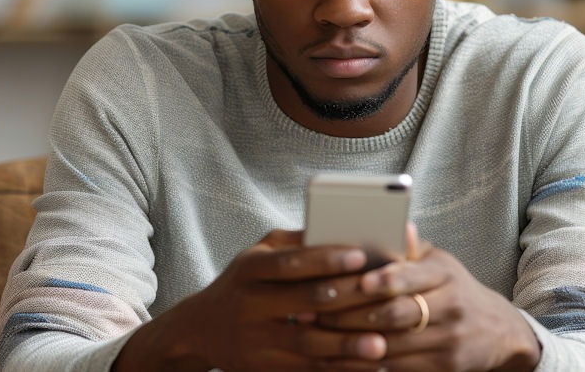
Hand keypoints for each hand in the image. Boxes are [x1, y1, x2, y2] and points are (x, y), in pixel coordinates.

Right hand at [114, 229, 392, 371]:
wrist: (200, 330)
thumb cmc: (243, 282)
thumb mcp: (257, 253)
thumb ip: (294, 242)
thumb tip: (339, 228)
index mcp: (249, 269)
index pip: (290, 263)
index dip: (325, 259)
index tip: (361, 255)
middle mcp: (249, 305)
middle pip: (305, 303)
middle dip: (348, 300)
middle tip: (384, 296)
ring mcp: (254, 341)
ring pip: (307, 343)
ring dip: (345, 345)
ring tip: (379, 344)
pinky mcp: (263, 369)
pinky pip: (305, 369)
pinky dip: (336, 367)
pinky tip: (363, 365)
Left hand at [315, 230, 540, 371]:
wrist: (497, 330)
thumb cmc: (454, 288)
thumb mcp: (440, 262)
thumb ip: (411, 249)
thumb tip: (397, 224)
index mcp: (445, 273)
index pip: (412, 276)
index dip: (384, 280)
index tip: (357, 281)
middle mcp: (451, 306)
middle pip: (396, 314)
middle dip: (351, 314)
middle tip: (314, 309)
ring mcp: (448, 340)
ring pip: (392, 345)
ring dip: (351, 342)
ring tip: (316, 334)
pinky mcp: (444, 368)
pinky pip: (397, 368)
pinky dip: (366, 365)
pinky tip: (340, 358)